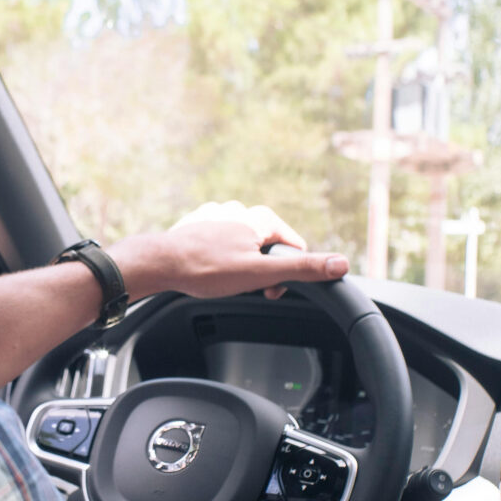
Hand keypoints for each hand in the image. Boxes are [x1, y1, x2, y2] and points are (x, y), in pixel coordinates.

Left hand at [108, 202, 348, 300]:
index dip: (285, 276)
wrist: (158, 263)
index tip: (268, 290)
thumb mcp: (260, 273)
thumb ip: (301, 268)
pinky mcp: (197, 224)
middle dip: (259, 271)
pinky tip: (205, 270)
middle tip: (241, 286)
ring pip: (242, 248)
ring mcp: (217, 215)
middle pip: (267, 249)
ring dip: (237, 266)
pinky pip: (218, 246)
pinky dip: (217, 260)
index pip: (294, 250)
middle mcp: (240, 210)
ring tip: (219, 278)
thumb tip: (341, 264)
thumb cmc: (206, 268)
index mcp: (260, 217)